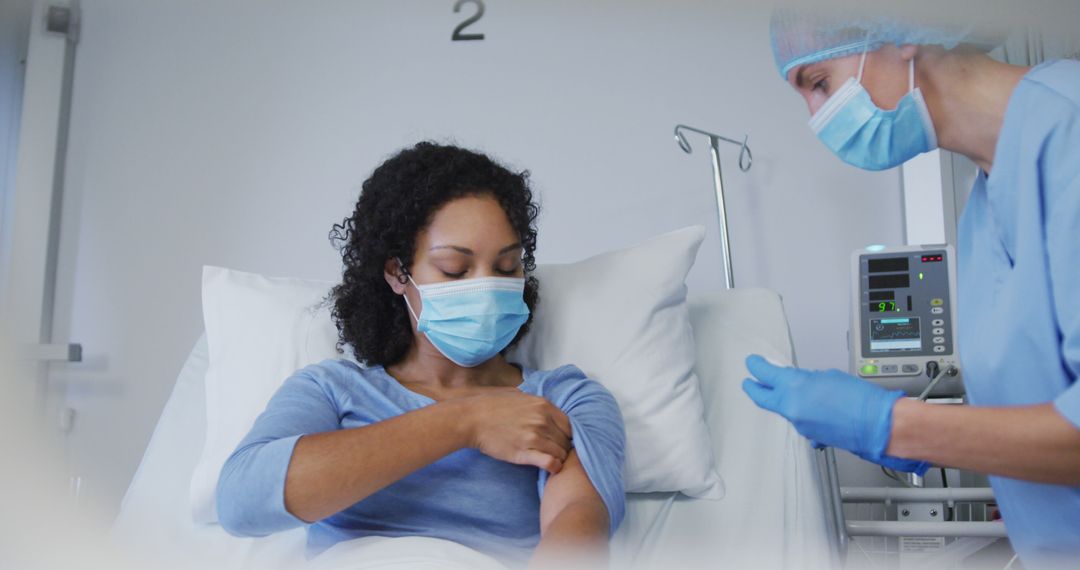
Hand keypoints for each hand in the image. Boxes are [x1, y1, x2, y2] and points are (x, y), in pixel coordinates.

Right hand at [459, 390, 572, 473]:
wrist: (472, 419)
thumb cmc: (492, 406)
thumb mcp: (519, 395)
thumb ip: (536, 402)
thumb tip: (546, 406)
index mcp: (543, 405)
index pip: (570, 425)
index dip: (568, 435)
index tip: (562, 440)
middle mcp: (542, 420)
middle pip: (566, 440)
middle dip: (564, 447)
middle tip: (556, 452)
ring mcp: (534, 437)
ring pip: (561, 453)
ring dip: (559, 458)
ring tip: (552, 460)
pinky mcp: (524, 453)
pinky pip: (550, 463)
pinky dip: (554, 467)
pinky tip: (551, 468)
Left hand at [742, 354, 925, 472]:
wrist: (876, 425)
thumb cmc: (860, 399)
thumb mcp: (828, 377)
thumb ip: (807, 379)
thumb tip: (800, 382)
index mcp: (794, 387)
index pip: (764, 374)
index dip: (756, 366)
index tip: (752, 362)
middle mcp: (791, 407)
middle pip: (761, 398)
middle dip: (753, 388)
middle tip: (749, 382)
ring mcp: (798, 423)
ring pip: (783, 409)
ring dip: (784, 400)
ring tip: (796, 392)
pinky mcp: (809, 435)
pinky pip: (799, 421)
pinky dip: (803, 414)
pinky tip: (815, 409)